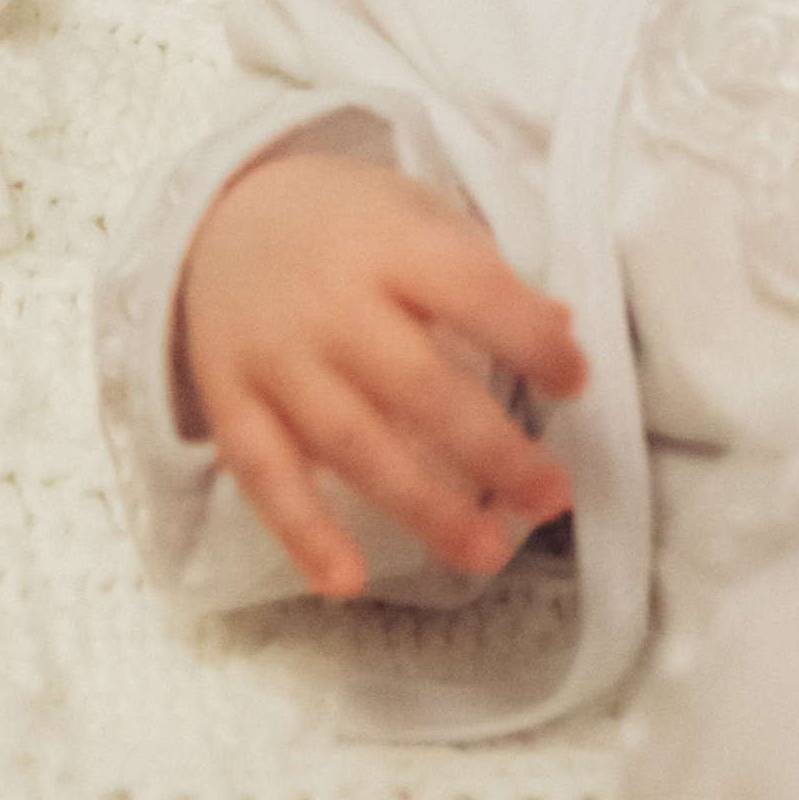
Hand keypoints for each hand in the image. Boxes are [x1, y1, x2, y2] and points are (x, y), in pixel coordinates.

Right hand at [177, 153, 584, 598]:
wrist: (223, 218)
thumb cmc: (349, 227)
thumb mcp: (419, 217)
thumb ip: (483, 274)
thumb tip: (560, 331)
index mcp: (390, 245)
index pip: (472, 292)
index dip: (530, 340)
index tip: (576, 381)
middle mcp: (331, 304)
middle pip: (418, 386)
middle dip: (492, 450)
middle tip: (551, 496)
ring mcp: (277, 359)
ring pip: (351, 443)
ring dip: (422, 506)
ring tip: (485, 551)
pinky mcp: (231, 404)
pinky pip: (265, 477)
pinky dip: (302, 532)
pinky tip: (345, 582)